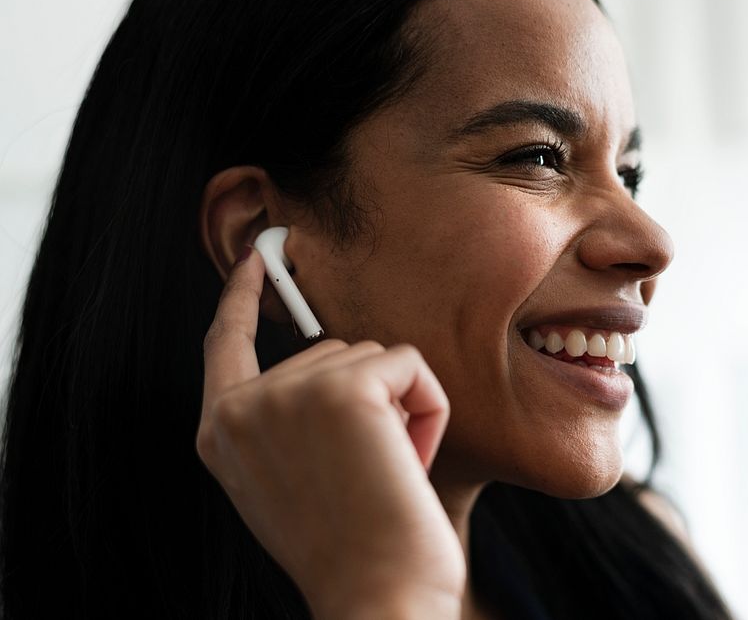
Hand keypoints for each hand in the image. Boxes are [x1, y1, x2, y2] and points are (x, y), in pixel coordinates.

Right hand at [198, 248, 464, 618]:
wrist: (376, 599)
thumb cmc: (352, 549)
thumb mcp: (294, 478)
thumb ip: (292, 419)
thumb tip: (339, 366)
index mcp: (222, 432)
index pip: (225, 343)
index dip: (242, 297)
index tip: (259, 258)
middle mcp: (241, 408)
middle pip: (333, 351)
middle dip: (370, 403)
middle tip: (368, 476)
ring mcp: (288, 393)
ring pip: (376, 357)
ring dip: (400, 410)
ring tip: (386, 475)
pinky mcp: (343, 390)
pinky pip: (410, 365)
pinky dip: (429, 409)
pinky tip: (411, 460)